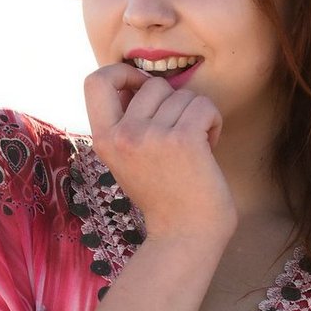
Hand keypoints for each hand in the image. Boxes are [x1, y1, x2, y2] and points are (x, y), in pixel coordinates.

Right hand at [83, 62, 237, 242]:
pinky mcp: (184, 140)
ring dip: (196, 115)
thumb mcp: (128, 159)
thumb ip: (127, 123)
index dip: (122, 74)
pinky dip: (213, 122)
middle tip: (180, 133)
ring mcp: (153, 137)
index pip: (96, 80)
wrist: (186, 235)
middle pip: (153, 84)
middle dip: (174, 103)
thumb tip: (142, 81)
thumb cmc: (164, 197)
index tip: (142, 90)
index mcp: (104, 139)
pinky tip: (210, 146)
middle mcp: (123, 135)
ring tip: (195, 147)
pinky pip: (204, 106)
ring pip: (183, 94)